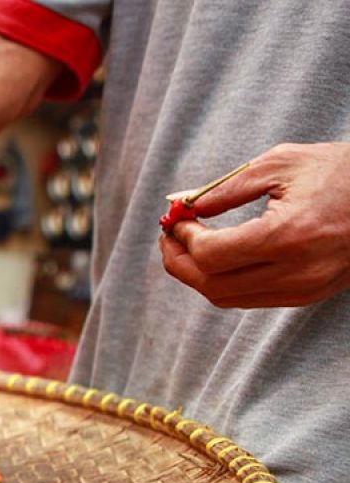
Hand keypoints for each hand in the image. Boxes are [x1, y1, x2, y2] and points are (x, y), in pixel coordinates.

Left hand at [159, 142, 349, 307]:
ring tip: (186, 245)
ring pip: (227, 298)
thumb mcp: (279, 164)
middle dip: (179, 262)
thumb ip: (224, 189)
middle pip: (211, 285)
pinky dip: (223, 281)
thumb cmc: (338, 171)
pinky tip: (217, 256)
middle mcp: (297, 271)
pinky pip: (250, 298)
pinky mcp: (309, 296)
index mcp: (289, 236)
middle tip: (168, 237)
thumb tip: (180, 205)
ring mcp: (304, 289)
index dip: (182, 238)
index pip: (212, 255)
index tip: (174, 218)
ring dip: (197, 275)